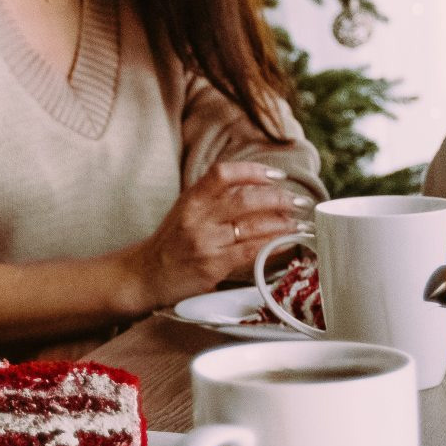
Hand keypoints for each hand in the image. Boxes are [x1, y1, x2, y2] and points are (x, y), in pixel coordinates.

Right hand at [127, 161, 313, 310]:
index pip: (224, 173)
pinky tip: (287, 244)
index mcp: (191, 199)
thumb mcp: (186, 211)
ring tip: (299, 224)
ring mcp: (205, 242)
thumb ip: (214, 199)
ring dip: (283, 224)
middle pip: (246, 199)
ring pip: (254, 227)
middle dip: (279, 199)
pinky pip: (252, 252)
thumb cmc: (170, 244)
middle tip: (298, 202)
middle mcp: (197, 217)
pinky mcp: (213, 265)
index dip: (254, 171)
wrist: (145, 275)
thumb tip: (258, 191)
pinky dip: (274, 246)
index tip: (277, 175)